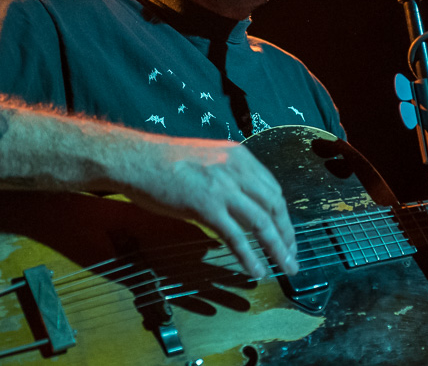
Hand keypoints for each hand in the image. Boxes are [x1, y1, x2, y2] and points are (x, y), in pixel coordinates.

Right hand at [120, 136, 297, 279]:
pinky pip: (236, 236)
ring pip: (262, 222)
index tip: (287, 233)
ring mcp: (222, 187)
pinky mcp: (206, 206)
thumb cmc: (165, 162)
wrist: (135, 159)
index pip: (273, 188)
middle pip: (274, 205)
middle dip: (287, 234)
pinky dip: (249, 255)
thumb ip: (228, 177)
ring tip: (286, 267)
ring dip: (277, 248)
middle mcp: (237, 169)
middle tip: (292, 256)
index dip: (283, 215)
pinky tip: (256, 270)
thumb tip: (241, 203)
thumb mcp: (208, 160)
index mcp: (239, 156)